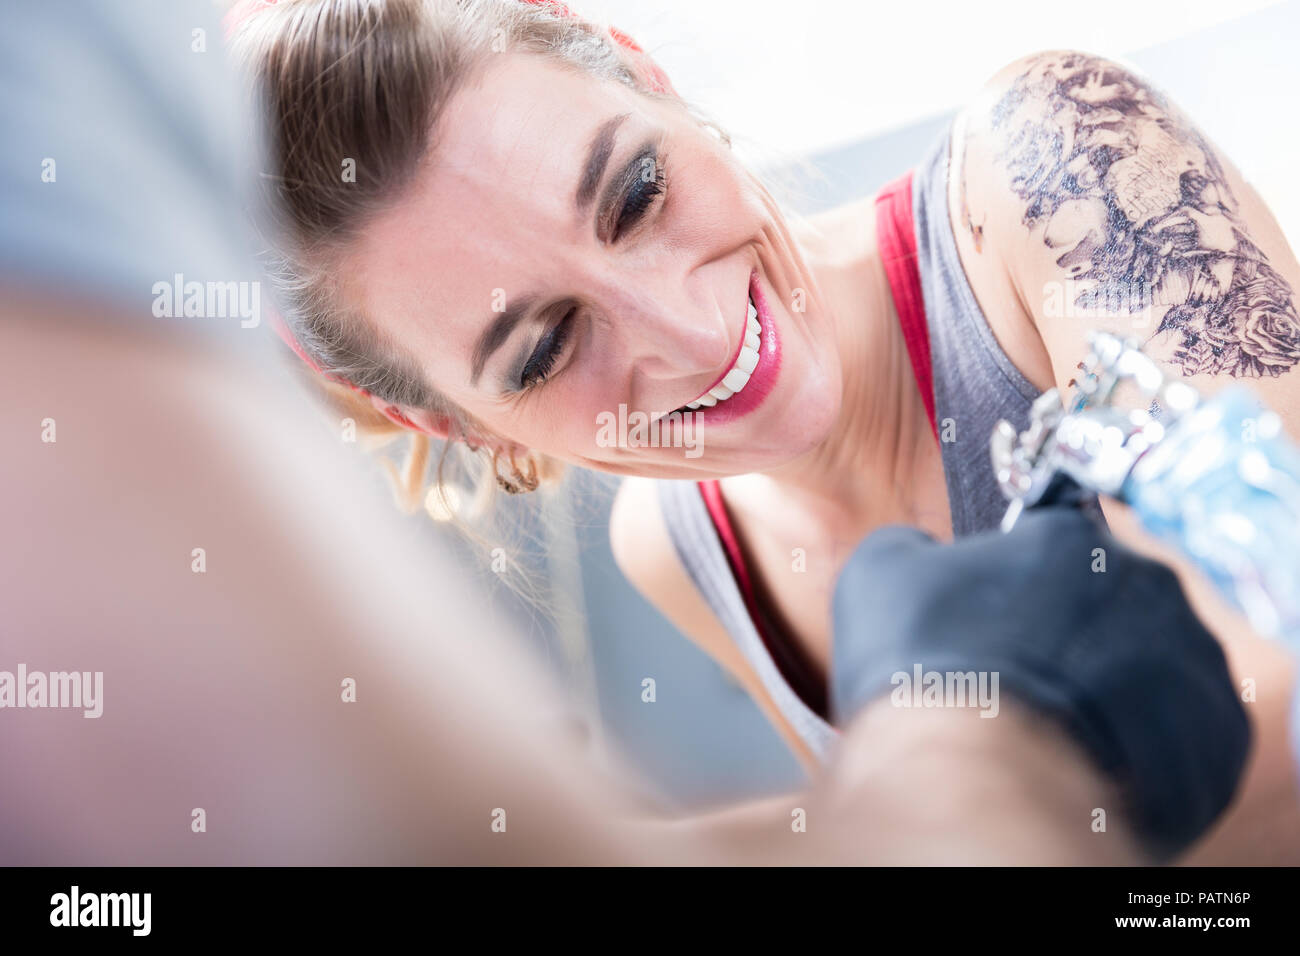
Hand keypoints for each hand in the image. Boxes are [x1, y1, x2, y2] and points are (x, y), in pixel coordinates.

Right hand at [830, 501, 1250, 858]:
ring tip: (1059, 727)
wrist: (977, 776)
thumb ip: (913, 543)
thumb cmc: (923, 667)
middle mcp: (1149, 583)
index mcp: (1070, 535)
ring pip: (1155, 663)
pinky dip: (1148, 744)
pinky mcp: (1219, 735)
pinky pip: (1187, 730)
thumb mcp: (878, 573)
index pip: (1053, 537)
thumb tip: (927, 551)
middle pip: (1111, 599)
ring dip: (1115, 686)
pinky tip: (1096, 760)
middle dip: (1073, 632)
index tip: (998, 618)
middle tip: (1024, 676)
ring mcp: (1194, 659)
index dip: (1020, 580)